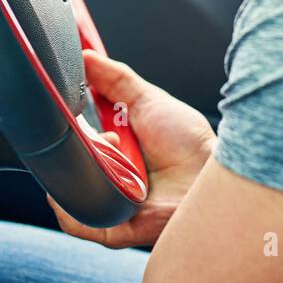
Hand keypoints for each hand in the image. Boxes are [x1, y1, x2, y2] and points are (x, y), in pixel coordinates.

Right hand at [48, 48, 216, 248]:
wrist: (213, 174)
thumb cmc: (190, 143)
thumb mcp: (148, 100)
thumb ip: (115, 79)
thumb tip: (87, 55)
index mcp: (113, 148)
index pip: (74, 140)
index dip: (68, 122)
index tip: (70, 103)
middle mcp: (108, 176)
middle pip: (70, 163)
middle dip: (76, 143)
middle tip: (104, 130)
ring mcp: (109, 202)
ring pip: (71, 190)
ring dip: (81, 167)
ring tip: (110, 149)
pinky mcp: (115, 227)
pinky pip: (80, 223)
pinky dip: (72, 206)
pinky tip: (86, 182)